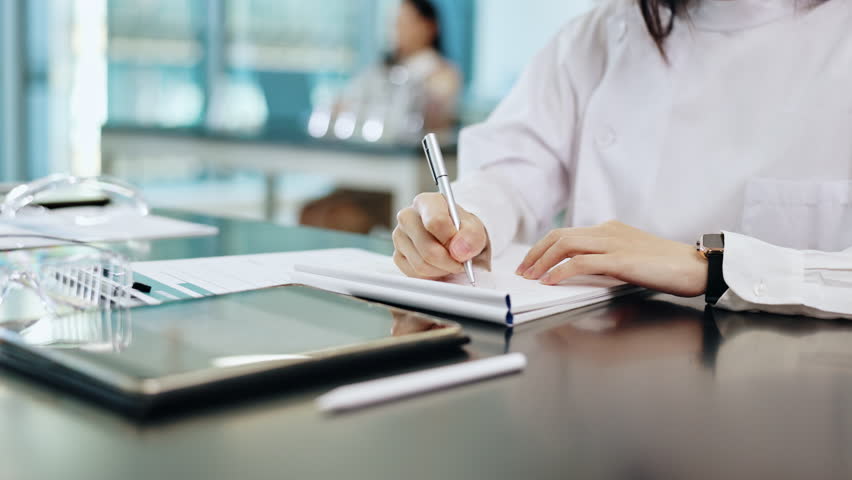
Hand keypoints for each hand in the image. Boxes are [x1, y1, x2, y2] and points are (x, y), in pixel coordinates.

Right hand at [393, 192, 487, 278]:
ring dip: (442, 270)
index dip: (451, 240)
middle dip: (449, 261)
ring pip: (421, 264)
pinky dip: (431, 275)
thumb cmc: (462, 230)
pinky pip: (415, 274)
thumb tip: (458, 250)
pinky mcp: (397, 255)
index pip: (435, 221)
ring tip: (451, 262)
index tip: (461, 248)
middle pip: (427, 248)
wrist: (455, 239)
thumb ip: (471, 236)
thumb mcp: (474, 229)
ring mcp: (399, 236)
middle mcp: (407, 216)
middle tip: (461, 262)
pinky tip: (439, 266)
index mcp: (426, 202)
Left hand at [516, 221, 707, 296]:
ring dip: (542, 261)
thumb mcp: (630, 260)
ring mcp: (613, 243)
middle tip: (522, 270)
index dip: (544, 247)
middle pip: (559, 236)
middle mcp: (608, 231)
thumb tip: (578, 274)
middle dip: (536, 253)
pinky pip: (581, 262)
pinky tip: (551, 281)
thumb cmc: (668, 267)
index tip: (531, 263)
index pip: (567, 233)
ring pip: (565, 245)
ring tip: (530, 276)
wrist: (698, 266)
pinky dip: (561, 271)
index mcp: (610, 230)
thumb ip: (606, 262)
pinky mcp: (620, 260)